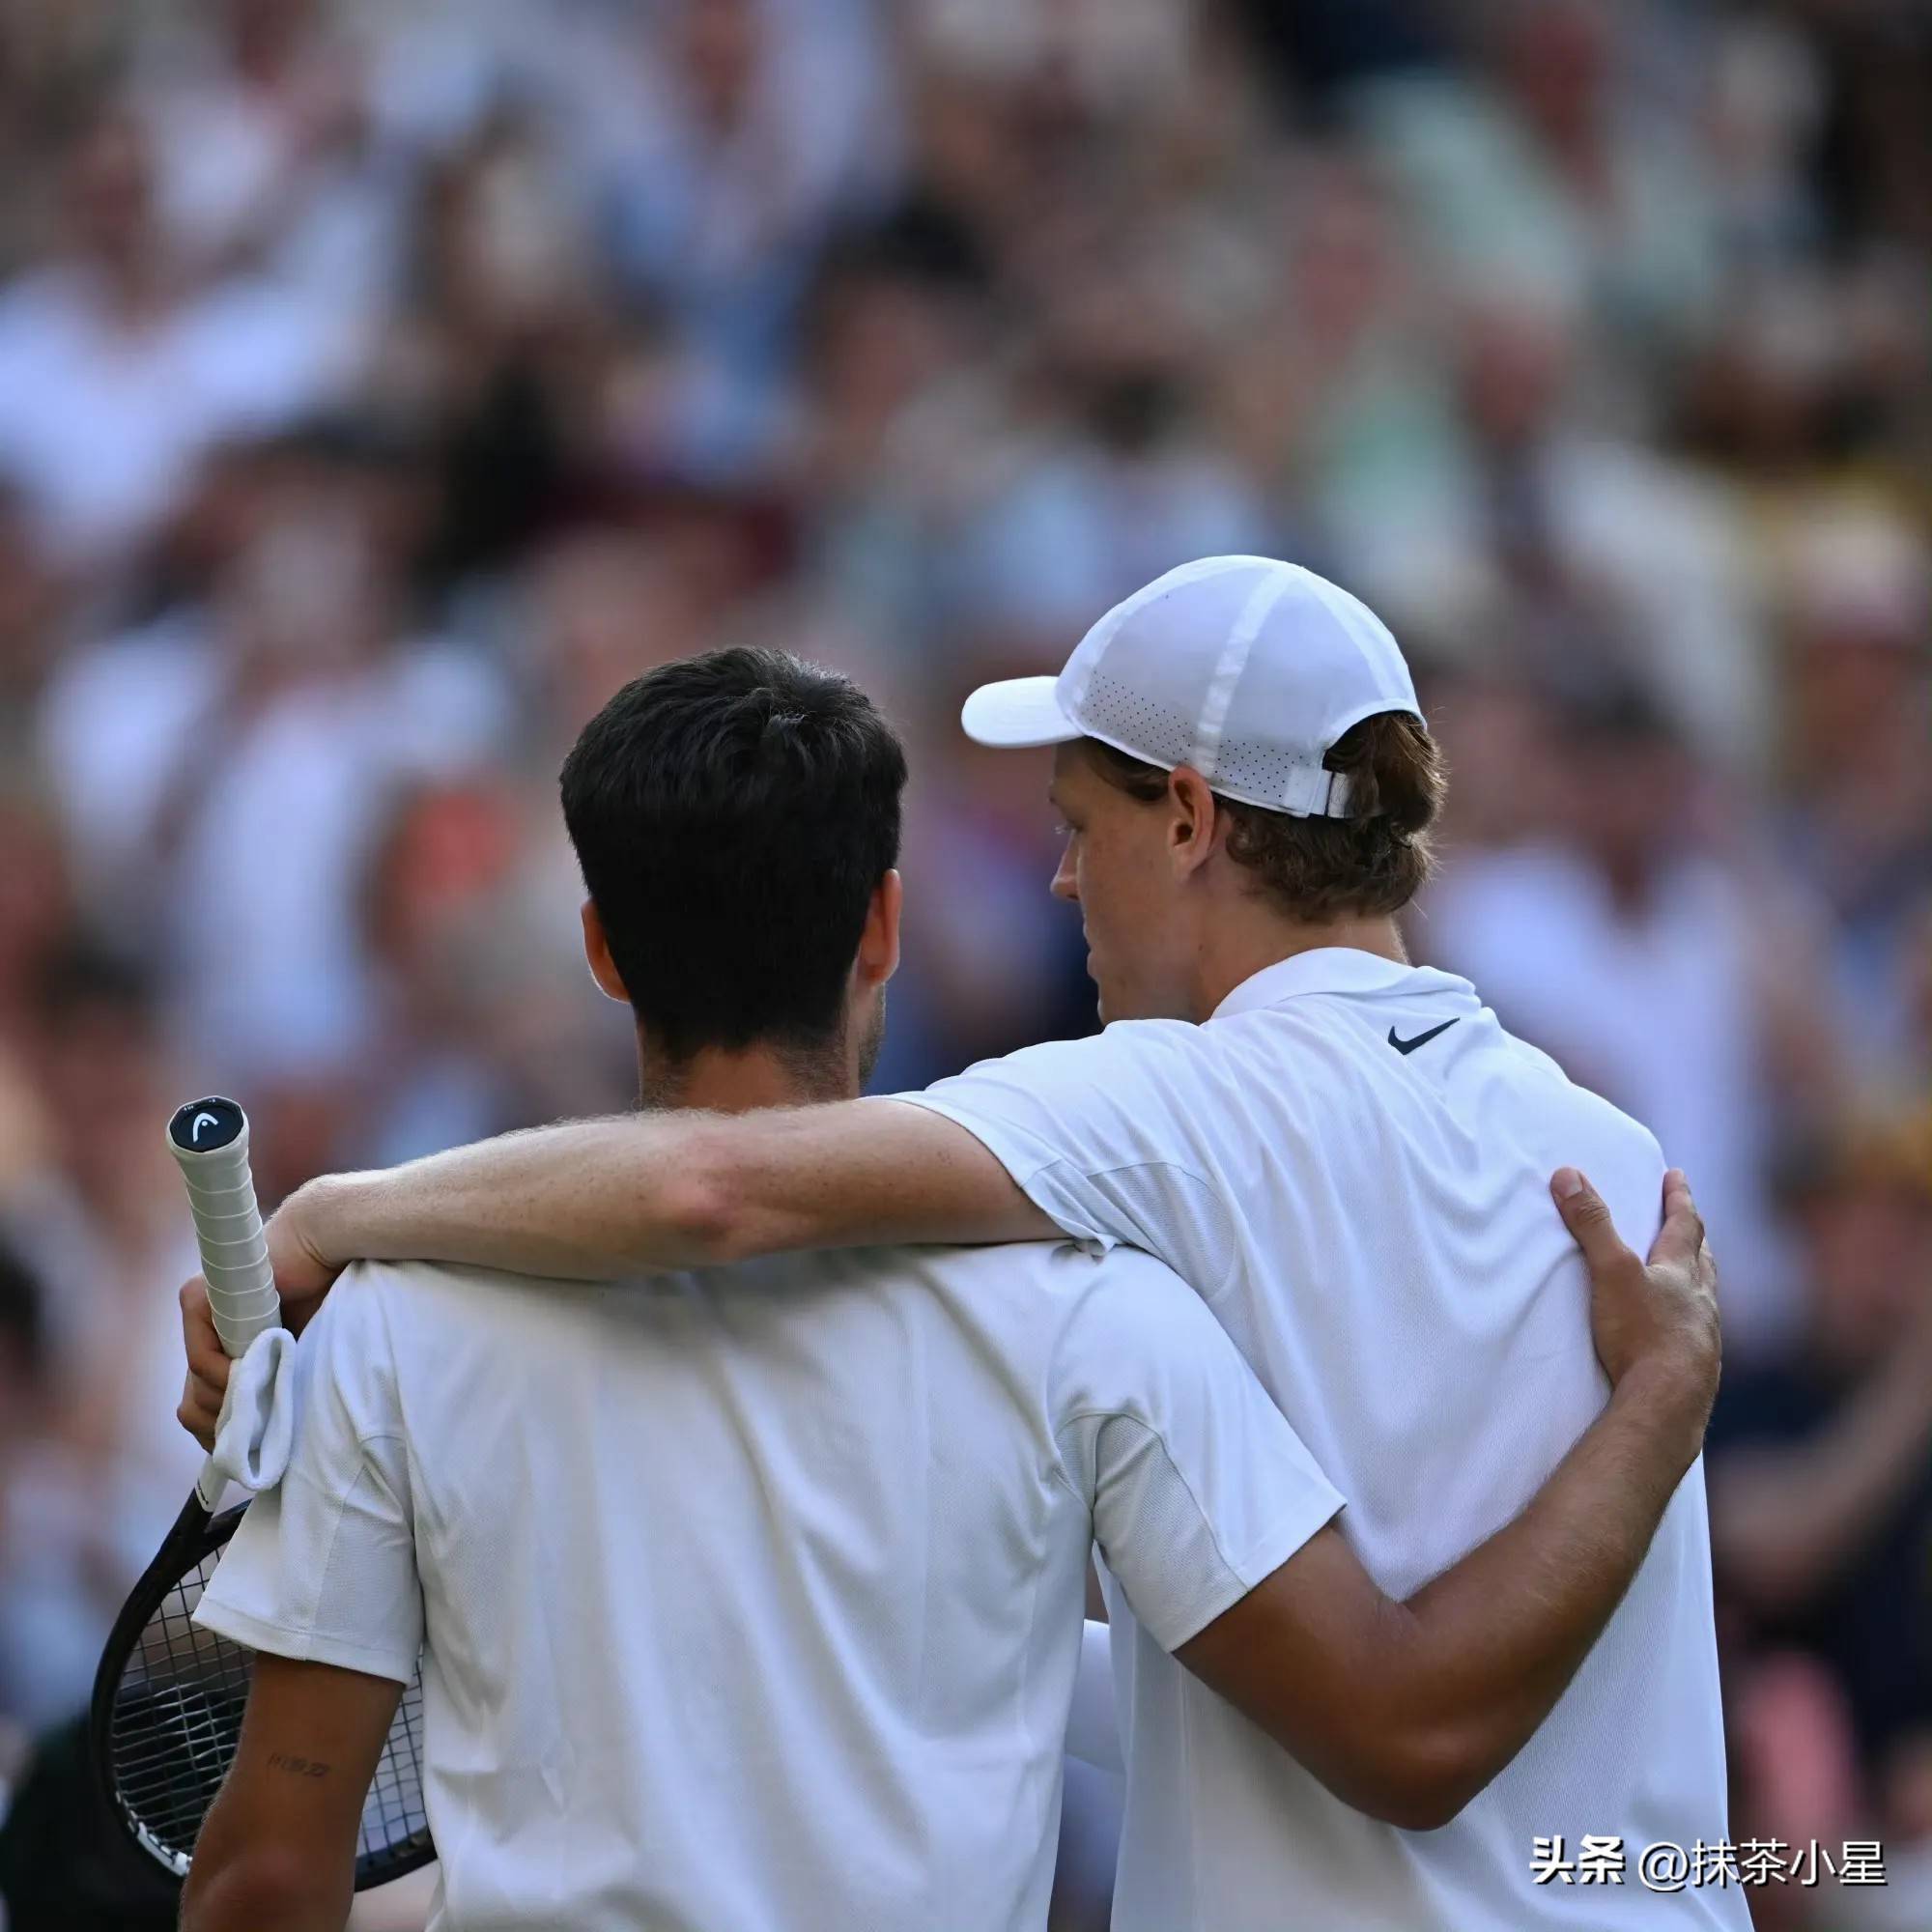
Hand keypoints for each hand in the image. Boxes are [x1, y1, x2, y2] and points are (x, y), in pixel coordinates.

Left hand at [175, 1188, 346, 1448]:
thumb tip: (260, 1449)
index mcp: (230, 1353)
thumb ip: (277, 1392)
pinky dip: (224, 1373)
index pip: (203, 1409)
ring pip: (195, 1390)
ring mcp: (199, 1321)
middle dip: (226, 1428)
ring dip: (232, 1403)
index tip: (247, 1453)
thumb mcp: (300, 1363)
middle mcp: (208, 1338)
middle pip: (194, 1407)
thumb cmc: (327, 1302)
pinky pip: (200, 1358)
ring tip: (268, 1394)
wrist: (330, 1251)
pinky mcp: (197, 1299)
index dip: (223, 1436)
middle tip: (261, 1428)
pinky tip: (254, 1368)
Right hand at [1552, 1166, 1720, 1427]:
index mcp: (1681, 1272)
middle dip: (1693, 1237)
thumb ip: (1591, 1224)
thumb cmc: (1643, 1333)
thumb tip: (1568, 1175)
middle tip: (1692, 1223)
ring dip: (1696, 1281)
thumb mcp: (1610, 1271)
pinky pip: (1697, 1334)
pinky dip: (1689, 1321)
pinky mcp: (1697, 1368)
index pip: (1684, 1225)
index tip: (1678, 1177)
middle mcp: (1700, 1300)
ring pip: (1704, 1298)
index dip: (1679, 1198)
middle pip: (1701, 1260)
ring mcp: (1703, 1336)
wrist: (1669, 1402)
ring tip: (1690, 1276)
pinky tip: (1680, 1332)